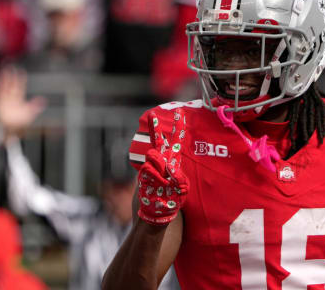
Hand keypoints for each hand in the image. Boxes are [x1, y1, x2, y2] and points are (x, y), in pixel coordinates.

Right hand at [0, 67, 45, 136]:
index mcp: (19, 98)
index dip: (21, 79)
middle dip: (11, 76)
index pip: (20, 86)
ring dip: (4, 80)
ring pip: (4, 88)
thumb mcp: (29, 113)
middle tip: (11, 67)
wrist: (11, 128)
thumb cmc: (20, 121)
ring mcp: (5, 100)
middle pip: (11, 85)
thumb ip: (35, 106)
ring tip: (4, 72)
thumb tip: (43, 100)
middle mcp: (11, 98)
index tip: (21, 71)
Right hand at [137, 109, 188, 224]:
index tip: (179, 112)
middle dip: (154, 128)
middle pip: (158, 142)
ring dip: (161, 170)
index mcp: (173, 162)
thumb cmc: (172, 199)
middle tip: (152, 114)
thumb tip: (165, 165)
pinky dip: (156, 179)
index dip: (178, 127)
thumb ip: (177, 175)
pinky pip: (149, 169)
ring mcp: (151, 167)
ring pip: (153, 156)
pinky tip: (158, 187)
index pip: (176, 141)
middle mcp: (161, 162)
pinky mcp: (143, 173)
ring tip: (164, 184)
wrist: (158, 212)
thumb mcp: (181, 187)